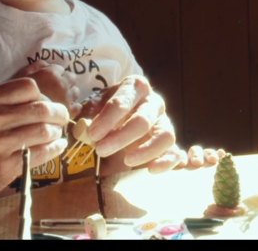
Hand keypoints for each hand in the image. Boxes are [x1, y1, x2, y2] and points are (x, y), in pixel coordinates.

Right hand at [0, 78, 68, 213]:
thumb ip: (4, 104)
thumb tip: (41, 100)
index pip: (28, 87)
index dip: (44, 96)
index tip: (48, 104)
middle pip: (41, 107)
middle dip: (58, 114)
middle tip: (62, 120)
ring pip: (44, 130)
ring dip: (57, 132)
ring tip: (57, 135)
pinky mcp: (5, 165)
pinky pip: (42, 152)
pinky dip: (55, 149)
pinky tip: (56, 147)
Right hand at [13, 62, 81, 118]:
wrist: (20, 117)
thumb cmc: (17, 95)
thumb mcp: (22, 75)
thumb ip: (36, 66)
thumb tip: (46, 63)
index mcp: (50, 74)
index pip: (60, 68)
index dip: (54, 72)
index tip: (48, 78)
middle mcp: (62, 85)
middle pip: (72, 77)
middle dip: (65, 80)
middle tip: (56, 87)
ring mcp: (67, 99)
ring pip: (76, 91)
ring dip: (70, 92)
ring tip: (60, 97)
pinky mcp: (70, 113)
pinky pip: (78, 106)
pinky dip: (73, 106)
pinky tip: (64, 108)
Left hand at [79, 75, 223, 172]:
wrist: (122, 116)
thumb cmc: (107, 111)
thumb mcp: (94, 108)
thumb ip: (87, 119)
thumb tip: (82, 131)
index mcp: (134, 87)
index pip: (122, 102)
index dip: (106, 119)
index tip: (92, 134)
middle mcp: (153, 102)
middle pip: (143, 120)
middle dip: (121, 137)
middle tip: (101, 149)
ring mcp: (165, 121)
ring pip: (165, 135)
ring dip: (145, 150)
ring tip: (126, 160)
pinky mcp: (171, 142)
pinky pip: (175, 152)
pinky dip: (166, 162)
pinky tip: (150, 169)